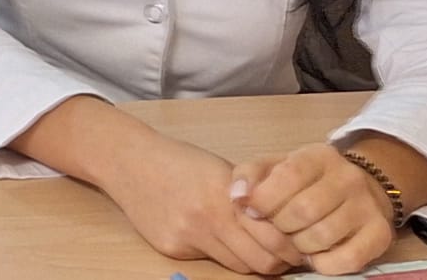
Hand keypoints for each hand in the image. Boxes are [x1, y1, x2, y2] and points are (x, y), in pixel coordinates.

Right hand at [98, 131, 305, 274]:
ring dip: (250, 261)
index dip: (291, 248)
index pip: (274, 238)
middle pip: (260, 262)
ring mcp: (188, 236)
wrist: (127, 161)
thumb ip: (249, 198)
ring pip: (237, 266)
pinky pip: (208, 260)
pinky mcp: (172, 248)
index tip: (299, 247)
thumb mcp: (221, 170)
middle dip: (277, 263)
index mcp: (226, 194)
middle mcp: (208, 218)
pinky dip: (217, 253)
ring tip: (251, 248)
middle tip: (283, 256)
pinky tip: (210, 236)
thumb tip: (283, 226)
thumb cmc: (179, 160)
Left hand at [231, 143, 396, 275]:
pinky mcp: (381, 234)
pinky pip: (349, 259)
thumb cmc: (306, 180)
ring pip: (323, 236)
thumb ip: (249, 176)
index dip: (265, 198)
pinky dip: (324, 264)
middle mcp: (348, 178)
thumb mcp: (275, 167)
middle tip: (275, 229)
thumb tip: (238, 197)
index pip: (289, 176)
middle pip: (304, 210)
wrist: (360, 188)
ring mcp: (369, 206)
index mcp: (318, 156)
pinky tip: (314, 255)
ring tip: (293, 240)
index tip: (253, 211)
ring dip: (299, 246)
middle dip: (280, 226)